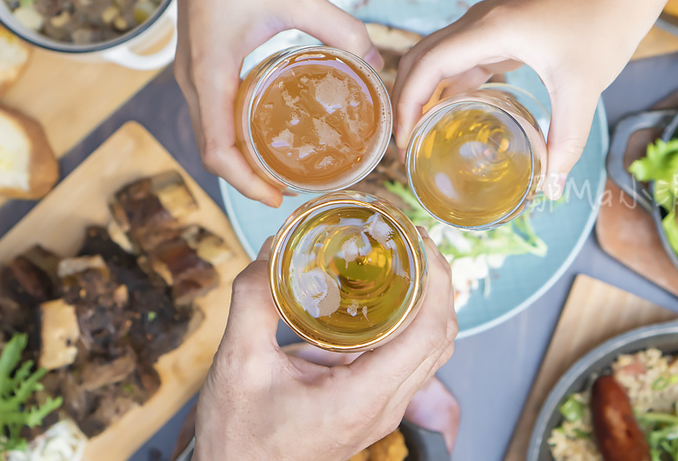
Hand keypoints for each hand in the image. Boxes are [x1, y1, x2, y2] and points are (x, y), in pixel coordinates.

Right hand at [170, 0, 381, 207]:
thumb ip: (339, 29)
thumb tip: (377, 60)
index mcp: (209, 74)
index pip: (218, 151)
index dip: (246, 183)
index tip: (278, 198)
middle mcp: (193, 78)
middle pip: (211, 147)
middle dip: (246, 176)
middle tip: (286, 188)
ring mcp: (192, 67)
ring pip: (210, 129)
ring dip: (239, 154)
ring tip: (278, 165)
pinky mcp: (199, 54)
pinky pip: (213, 106)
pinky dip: (235, 127)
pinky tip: (268, 122)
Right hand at [192, 233, 456, 459]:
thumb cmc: (237, 436)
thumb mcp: (238, 362)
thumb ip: (254, 300)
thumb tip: (273, 247)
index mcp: (361, 399)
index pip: (427, 334)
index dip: (436, 281)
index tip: (420, 241)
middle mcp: (383, 407)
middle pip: (439, 338)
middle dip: (436, 283)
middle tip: (412, 241)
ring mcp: (382, 410)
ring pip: (430, 350)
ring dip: (428, 302)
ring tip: (405, 260)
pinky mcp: (371, 406)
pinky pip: (408, 359)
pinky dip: (409, 322)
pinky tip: (383, 295)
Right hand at [393, 0, 677, 198]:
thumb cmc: (602, 24)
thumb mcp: (583, 88)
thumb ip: (566, 139)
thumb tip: (554, 187)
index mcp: (489, 30)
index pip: (426, 65)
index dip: (407, 104)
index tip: (404, 141)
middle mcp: (478, 23)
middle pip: (419, 60)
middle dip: (404, 102)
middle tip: (405, 146)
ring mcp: (487, 26)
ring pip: (436, 60)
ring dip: (423, 94)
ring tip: (420, 136)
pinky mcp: (499, 33)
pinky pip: (460, 61)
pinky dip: (447, 88)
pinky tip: (451, 117)